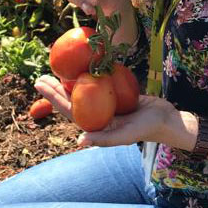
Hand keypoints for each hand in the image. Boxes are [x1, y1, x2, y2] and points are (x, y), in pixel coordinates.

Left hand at [34, 75, 172, 146]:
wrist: (168, 119)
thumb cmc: (147, 128)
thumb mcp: (125, 135)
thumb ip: (104, 139)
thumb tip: (79, 142)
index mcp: (95, 125)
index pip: (68, 110)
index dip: (52, 97)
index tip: (40, 84)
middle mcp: (98, 114)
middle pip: (72, 99)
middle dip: (55, 88)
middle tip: (40, 75)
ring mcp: (107, 104)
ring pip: (83, 90)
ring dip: (69, 81)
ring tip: (57, 69)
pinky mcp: (117, 94)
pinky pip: (100, 83)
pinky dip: (90, 74)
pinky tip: (83, 65)